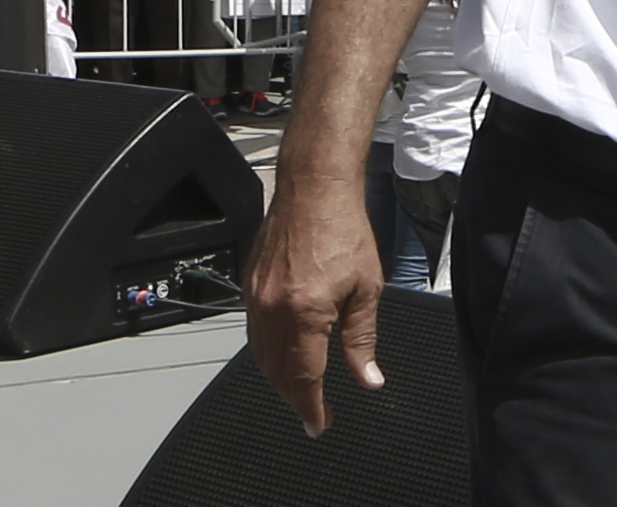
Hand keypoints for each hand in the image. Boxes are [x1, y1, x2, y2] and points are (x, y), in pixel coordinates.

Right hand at [244, 178, 388, 433]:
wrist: (313, 192)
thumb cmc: (345, 231)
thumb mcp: (367, 288)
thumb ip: (362, 339)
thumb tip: (368, 378)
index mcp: (304, 314)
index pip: (304, 378)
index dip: (311, 407)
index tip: (319, 424)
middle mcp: (272, 312)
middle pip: (278, 374)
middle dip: (296, 397)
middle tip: (315, 410)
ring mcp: (255, 302)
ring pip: (262, 358)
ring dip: (281, 379)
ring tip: (303, 389)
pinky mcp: (248, 291)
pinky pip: (255, 336)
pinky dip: (269, 354)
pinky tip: (286, 355)